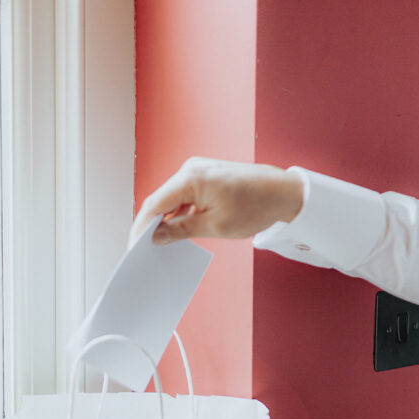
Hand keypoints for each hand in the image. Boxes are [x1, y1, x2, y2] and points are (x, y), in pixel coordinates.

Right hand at [129, 157, 303, 245]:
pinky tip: (181, 230)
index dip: (141, 227)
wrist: (283, 193)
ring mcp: (199, 171)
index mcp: (190, 178)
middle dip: (152, 224)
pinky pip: (185, 196)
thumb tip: (157, 236)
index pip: (154, 204)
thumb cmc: (255, 206)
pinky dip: (181, 213)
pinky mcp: (206, 176)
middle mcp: (191, 169)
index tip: (134, 246)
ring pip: (173, 199)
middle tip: (146, 249)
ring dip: (168, 220)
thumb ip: (182, 230)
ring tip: (164, 244)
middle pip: (161, 200)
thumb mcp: (215, 226)